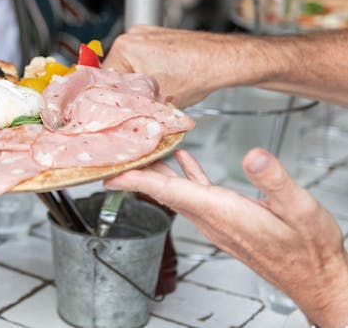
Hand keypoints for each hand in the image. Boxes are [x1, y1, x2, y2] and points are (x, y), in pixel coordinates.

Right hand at [104, 25, 237, 106]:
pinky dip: (149, 71)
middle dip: (127, 89)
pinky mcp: (157, 37)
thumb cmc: (198, 73)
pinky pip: (142, 58)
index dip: (112, 96)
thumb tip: (121, 116)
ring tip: (155, 92)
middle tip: (139, 103)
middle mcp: (133, 36)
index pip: (104, 77)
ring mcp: (145, 34)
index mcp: (125, 47)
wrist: (224, 60)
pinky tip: (164, 81)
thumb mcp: (159, 101)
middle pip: (116, 71)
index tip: (118, 107)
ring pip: (130, 66)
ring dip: (138, 81)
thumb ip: (134, 106)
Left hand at [105, 149, 347, 327]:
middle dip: (137, 170)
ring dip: (156, 170)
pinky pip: (197, 192)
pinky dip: (185, 174)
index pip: (169, 191)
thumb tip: (252, 155)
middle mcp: (212, 218)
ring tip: (140, 148)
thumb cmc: (310, 250)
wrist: (317, 279)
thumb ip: (274, 181)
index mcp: (223, 212)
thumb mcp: (301, 210)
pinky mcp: (227, 220)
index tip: (111, 171)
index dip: (138, 179)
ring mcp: (217, 221)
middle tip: (113, 151)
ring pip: (176, 190)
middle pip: (164, 190)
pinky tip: (182, 159)